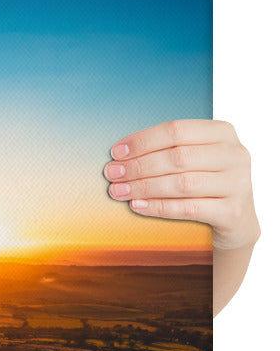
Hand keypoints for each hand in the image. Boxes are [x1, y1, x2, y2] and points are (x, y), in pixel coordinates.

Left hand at [103, 119, 259, 314]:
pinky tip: (137, 206)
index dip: (143, 141)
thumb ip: (166, 151)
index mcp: (222, 133)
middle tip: (112, 174)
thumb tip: (120, 155)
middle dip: (138, 166)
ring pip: (182, 183)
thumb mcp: (193, 160)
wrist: (236, 220)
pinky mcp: (233, 212)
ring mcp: (238, 184)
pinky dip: (158, 207)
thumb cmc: (205, 184)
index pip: (176, 130)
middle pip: (177, 157)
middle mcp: (235, 155)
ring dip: (144, 187)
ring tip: (119, 191)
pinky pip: (188, 208)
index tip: (116, 152)